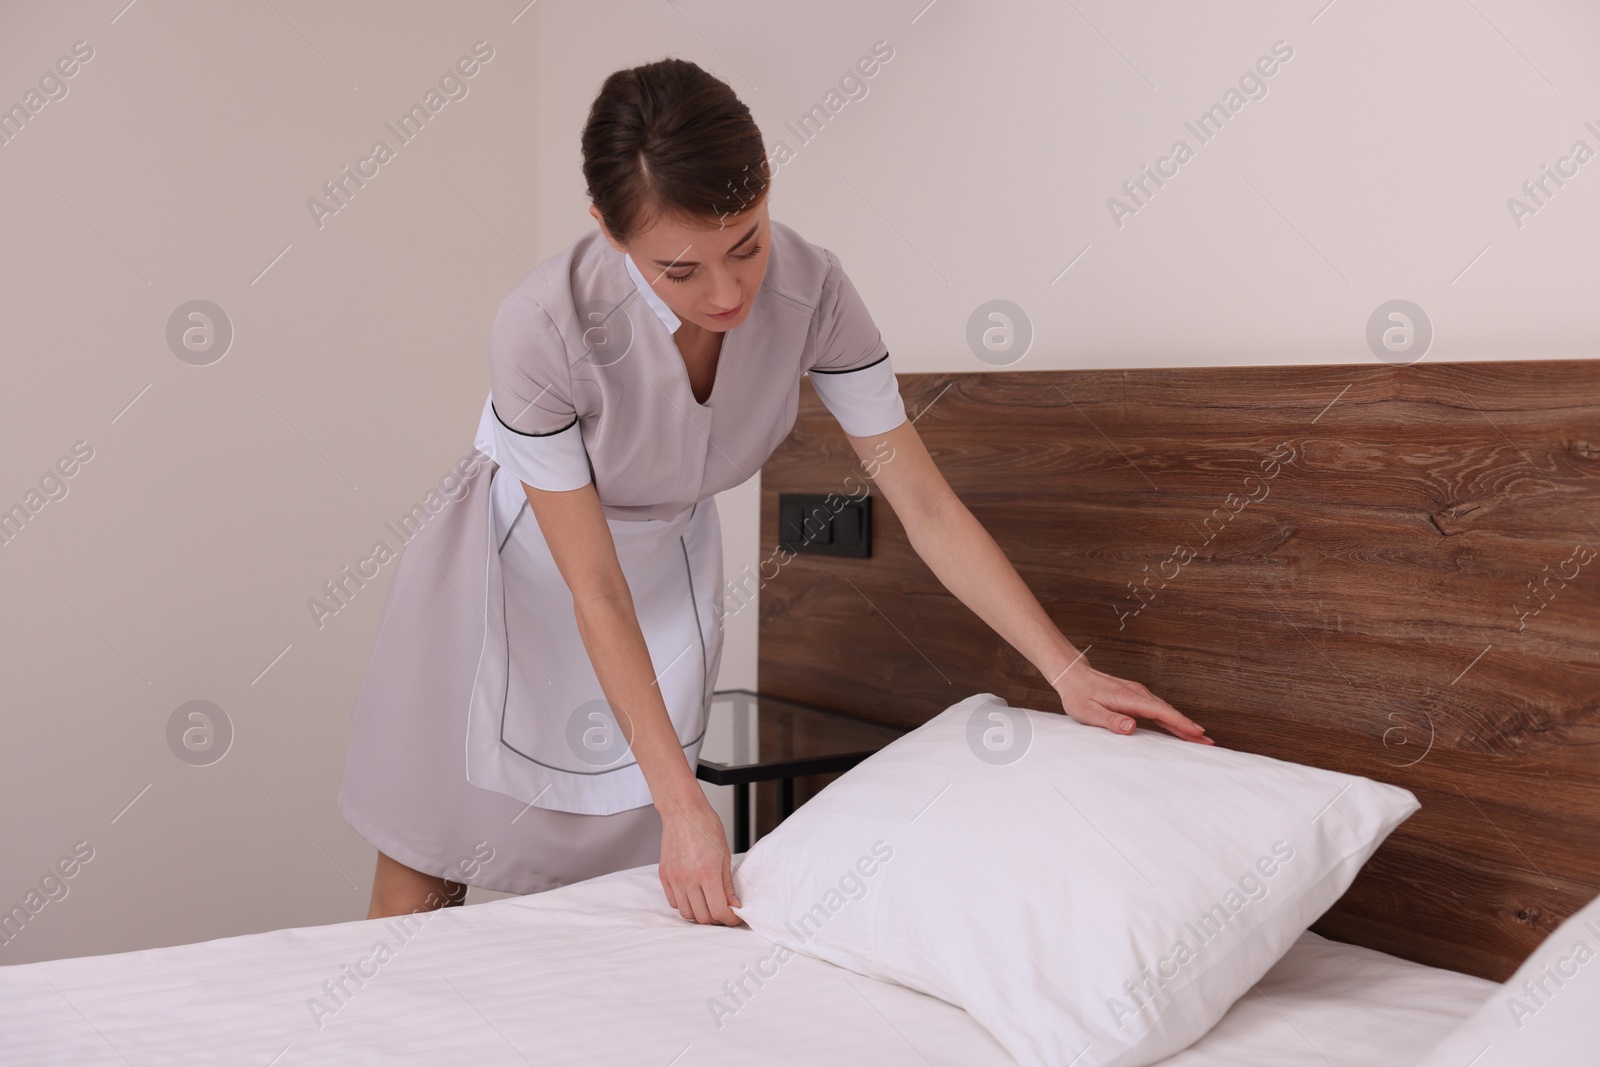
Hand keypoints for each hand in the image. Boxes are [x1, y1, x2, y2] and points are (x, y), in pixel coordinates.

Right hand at [655, 791, 742, 925]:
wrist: (683, 812)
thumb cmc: (706, 827)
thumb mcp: (725, 855)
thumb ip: (727, 884)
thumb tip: (733, 904)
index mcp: (707, 873)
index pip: (718, 911)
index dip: (729, 919)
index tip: (734, 917)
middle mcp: (688, 879)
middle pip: (702, 916)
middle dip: (716, 919)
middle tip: (724, 911)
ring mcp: (674, 878)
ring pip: (686, 913)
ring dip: (699, 914)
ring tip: (708, 905)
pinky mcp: (664, 875)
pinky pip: (673, 902)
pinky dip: (685, 904)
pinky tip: (694, 896)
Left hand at [1054, 659, 1211, 743]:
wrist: (1072, 675)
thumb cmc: (1078, 695)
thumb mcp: (1089, 712)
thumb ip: (1110, 720)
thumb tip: (1131, 727)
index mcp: (1128, 698)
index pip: (1160, 713)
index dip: (1181, 724)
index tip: (1198, 733)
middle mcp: (1137, 693)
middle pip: (1169, 712)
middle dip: (1189, 727)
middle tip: (1208, 742)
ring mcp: (1138, 693)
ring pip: (1165, 710)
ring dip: (1182, 723)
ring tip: (1199, 737)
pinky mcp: (1135, 696)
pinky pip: (1158, 708)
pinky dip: (1171, 718)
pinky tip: (1177, 726)